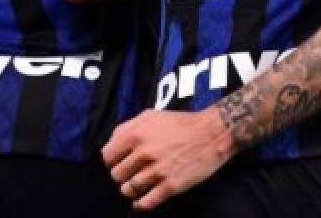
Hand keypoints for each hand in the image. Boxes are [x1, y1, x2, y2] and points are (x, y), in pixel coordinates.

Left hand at [101, 107, 234, 210]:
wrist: (214, 133)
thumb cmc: (182, 123)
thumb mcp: (152, 116)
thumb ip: (126, 127)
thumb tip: (111, 143)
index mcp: (136, 134)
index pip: (107, 157)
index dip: (114, 160)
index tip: (123, 161)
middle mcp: (144, 153)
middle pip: (116, 175)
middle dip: (124, 175)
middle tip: (135, 171)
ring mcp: (157, 171)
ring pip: (128, 190)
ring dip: (133, 189)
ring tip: (142, 184)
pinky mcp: (170, 186)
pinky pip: (145, 203)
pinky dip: (140, 204)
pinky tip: (145, 198)